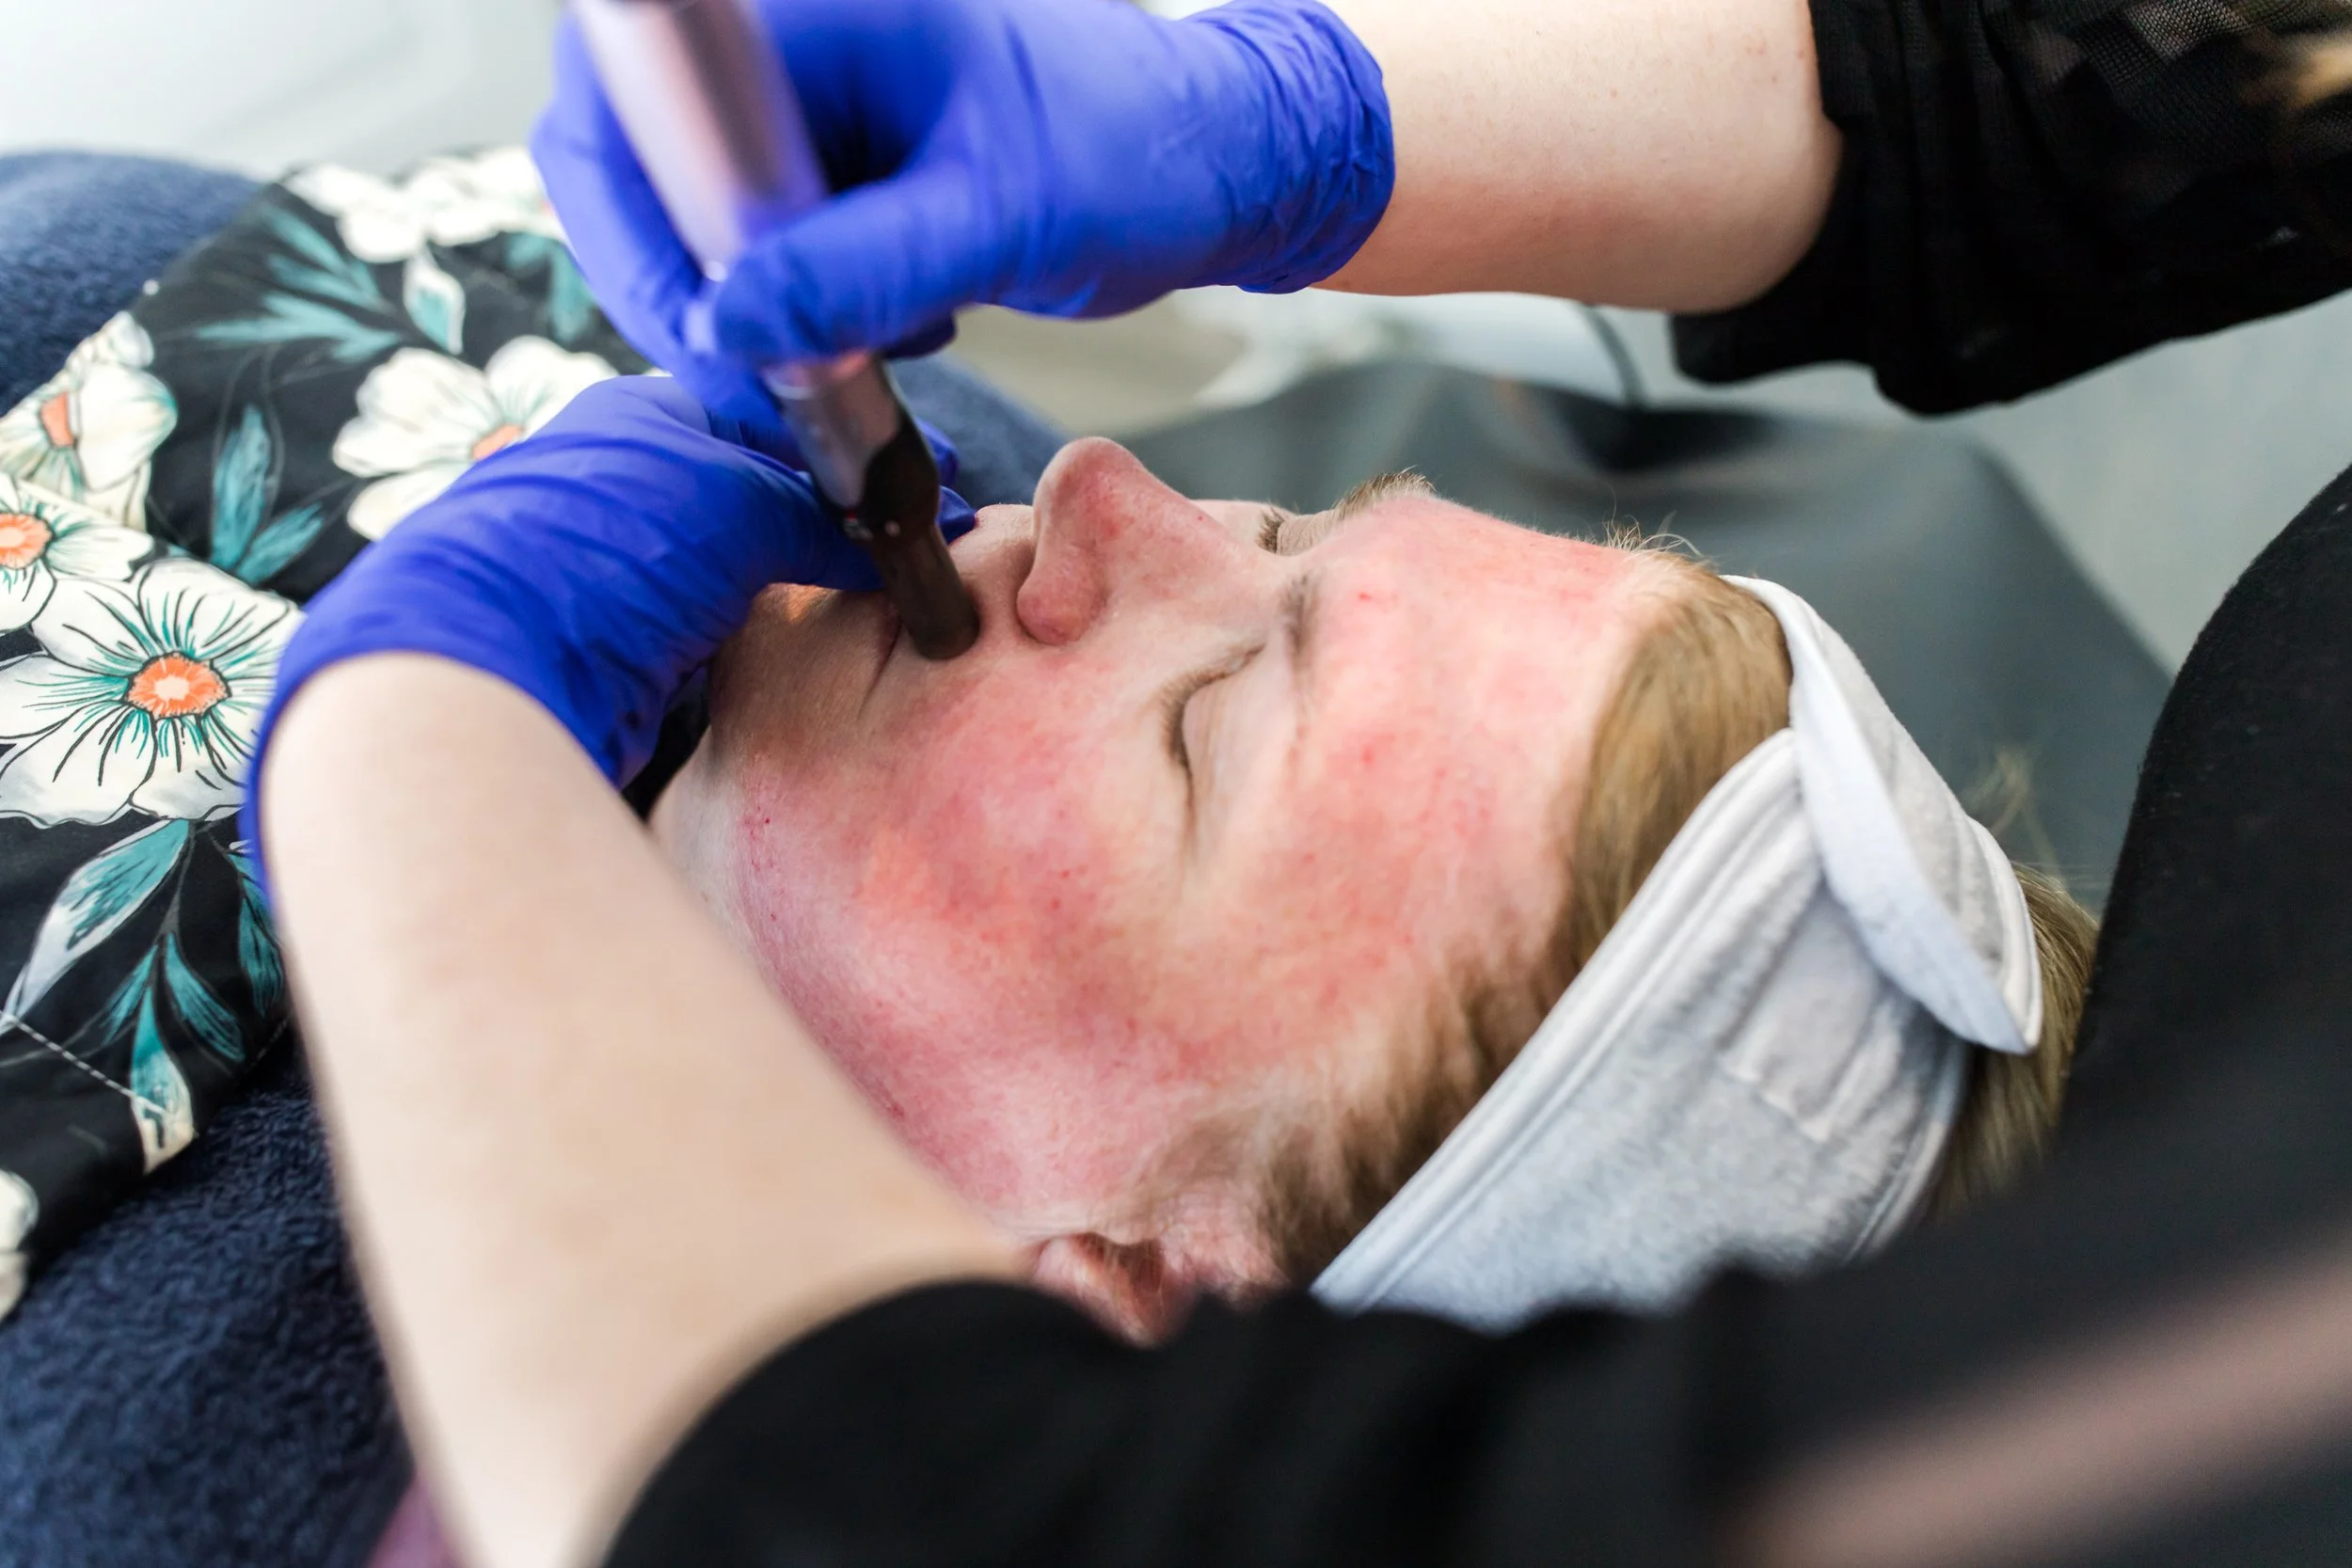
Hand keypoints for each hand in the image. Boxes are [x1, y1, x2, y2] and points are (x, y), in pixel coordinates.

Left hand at [242, 376, 974, 871]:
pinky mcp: (611, 637)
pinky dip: (760, 625)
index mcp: (645, 410)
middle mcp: (625, 474)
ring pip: (739, 556)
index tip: (931, 486)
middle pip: (760, 484)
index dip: (858, 450)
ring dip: (799, 574)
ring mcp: (616, 557)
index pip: (778, 410)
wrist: (492, 660)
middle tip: (914, 547)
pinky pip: (712, 619)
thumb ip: (822, 513)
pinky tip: (801, 640)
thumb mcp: (740, 502)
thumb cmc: (610, 547)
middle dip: (834, 514)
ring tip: (872, 594)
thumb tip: (897, 542)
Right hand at [531, 0, 1393, 421]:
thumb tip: (729, 326)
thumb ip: (862, 269)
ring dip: (760, 308)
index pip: (629, 106)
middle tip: (785, 378)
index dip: (641, 233)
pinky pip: (759, 239)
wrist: (1212, 160)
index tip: (711, 336)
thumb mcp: (999, 216)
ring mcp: (801, 94)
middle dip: (701, 291)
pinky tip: (894, 316)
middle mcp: (784, 34)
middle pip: (639, 169)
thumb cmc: (1137, 150)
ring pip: (695, 220)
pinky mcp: (829, 154)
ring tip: (874, 337)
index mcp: (803, 6)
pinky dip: (805, 301)